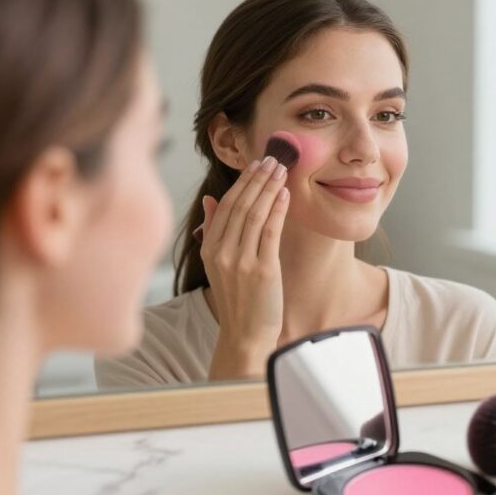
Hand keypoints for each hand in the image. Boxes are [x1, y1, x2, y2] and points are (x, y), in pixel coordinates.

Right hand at [200, 157, 289, 378]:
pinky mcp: (262, 270)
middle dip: (258, 179)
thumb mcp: (218, 266)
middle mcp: (221, 253)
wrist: (245, 336)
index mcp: (210, 250)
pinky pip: (270, 232)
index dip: (242, 183)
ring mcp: (240, 261)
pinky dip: (278, 210)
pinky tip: (285, 194)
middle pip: (241, 206)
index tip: (256, 164)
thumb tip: (210, 200)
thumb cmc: (238, 302)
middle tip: (273, 158)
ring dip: (269, 188)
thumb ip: (214, 232)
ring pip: (255, 214)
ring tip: (282, 170)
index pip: (225, 206)